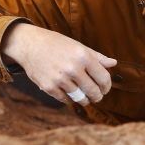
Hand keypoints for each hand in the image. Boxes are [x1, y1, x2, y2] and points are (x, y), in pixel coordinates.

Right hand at [1, 23, 116, 105]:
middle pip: (93, 91)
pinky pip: (65, 100)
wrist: (30, 45)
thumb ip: (97, 57)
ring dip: (85, 100)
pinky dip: (70, 99)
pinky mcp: (49, 87)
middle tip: (97, 96)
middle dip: (98, 96)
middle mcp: (73, 68)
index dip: (107, 86)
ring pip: (80, 98)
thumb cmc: (57, 44)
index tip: (105, 89)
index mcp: (83, 56)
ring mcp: (60, 79)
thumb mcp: (78, 46)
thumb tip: (114, 63)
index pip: (103, 78)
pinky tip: (71, 95)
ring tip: (86, 98)